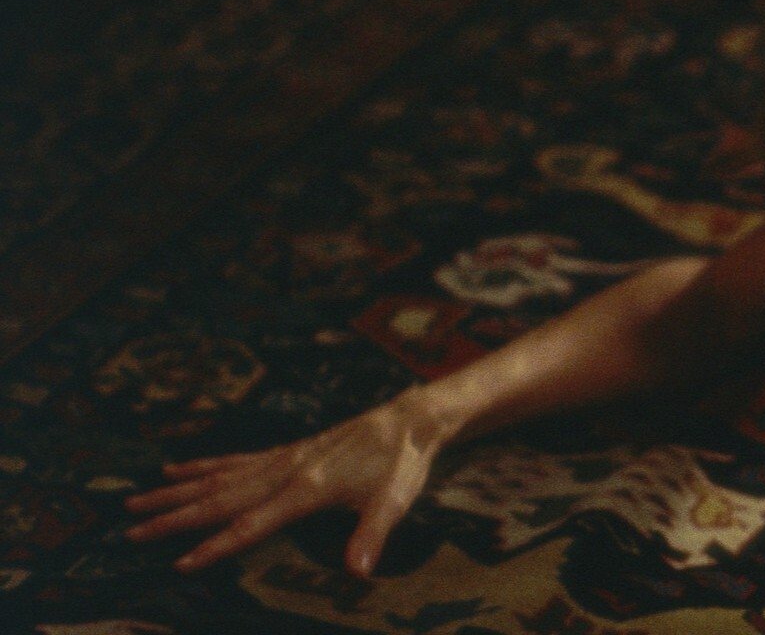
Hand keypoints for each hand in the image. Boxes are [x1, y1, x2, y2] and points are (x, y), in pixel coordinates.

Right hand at [123, 389, 453, 576]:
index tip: (178, 564)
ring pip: (217, 477)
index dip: (216, 546)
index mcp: (305, 489)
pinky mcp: (285, 451)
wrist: (409, 418)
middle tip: (129, 531)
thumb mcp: (394, 499)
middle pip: (219, 499)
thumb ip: (371, 534)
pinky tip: (176, 468)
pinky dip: (202, 466)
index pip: (251, 524)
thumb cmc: (402, 462)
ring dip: (176, 491)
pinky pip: (234, 460)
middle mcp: (285, 471)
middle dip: (174, 518)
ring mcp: (281, 458)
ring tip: (135, 500)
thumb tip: (358, 572)